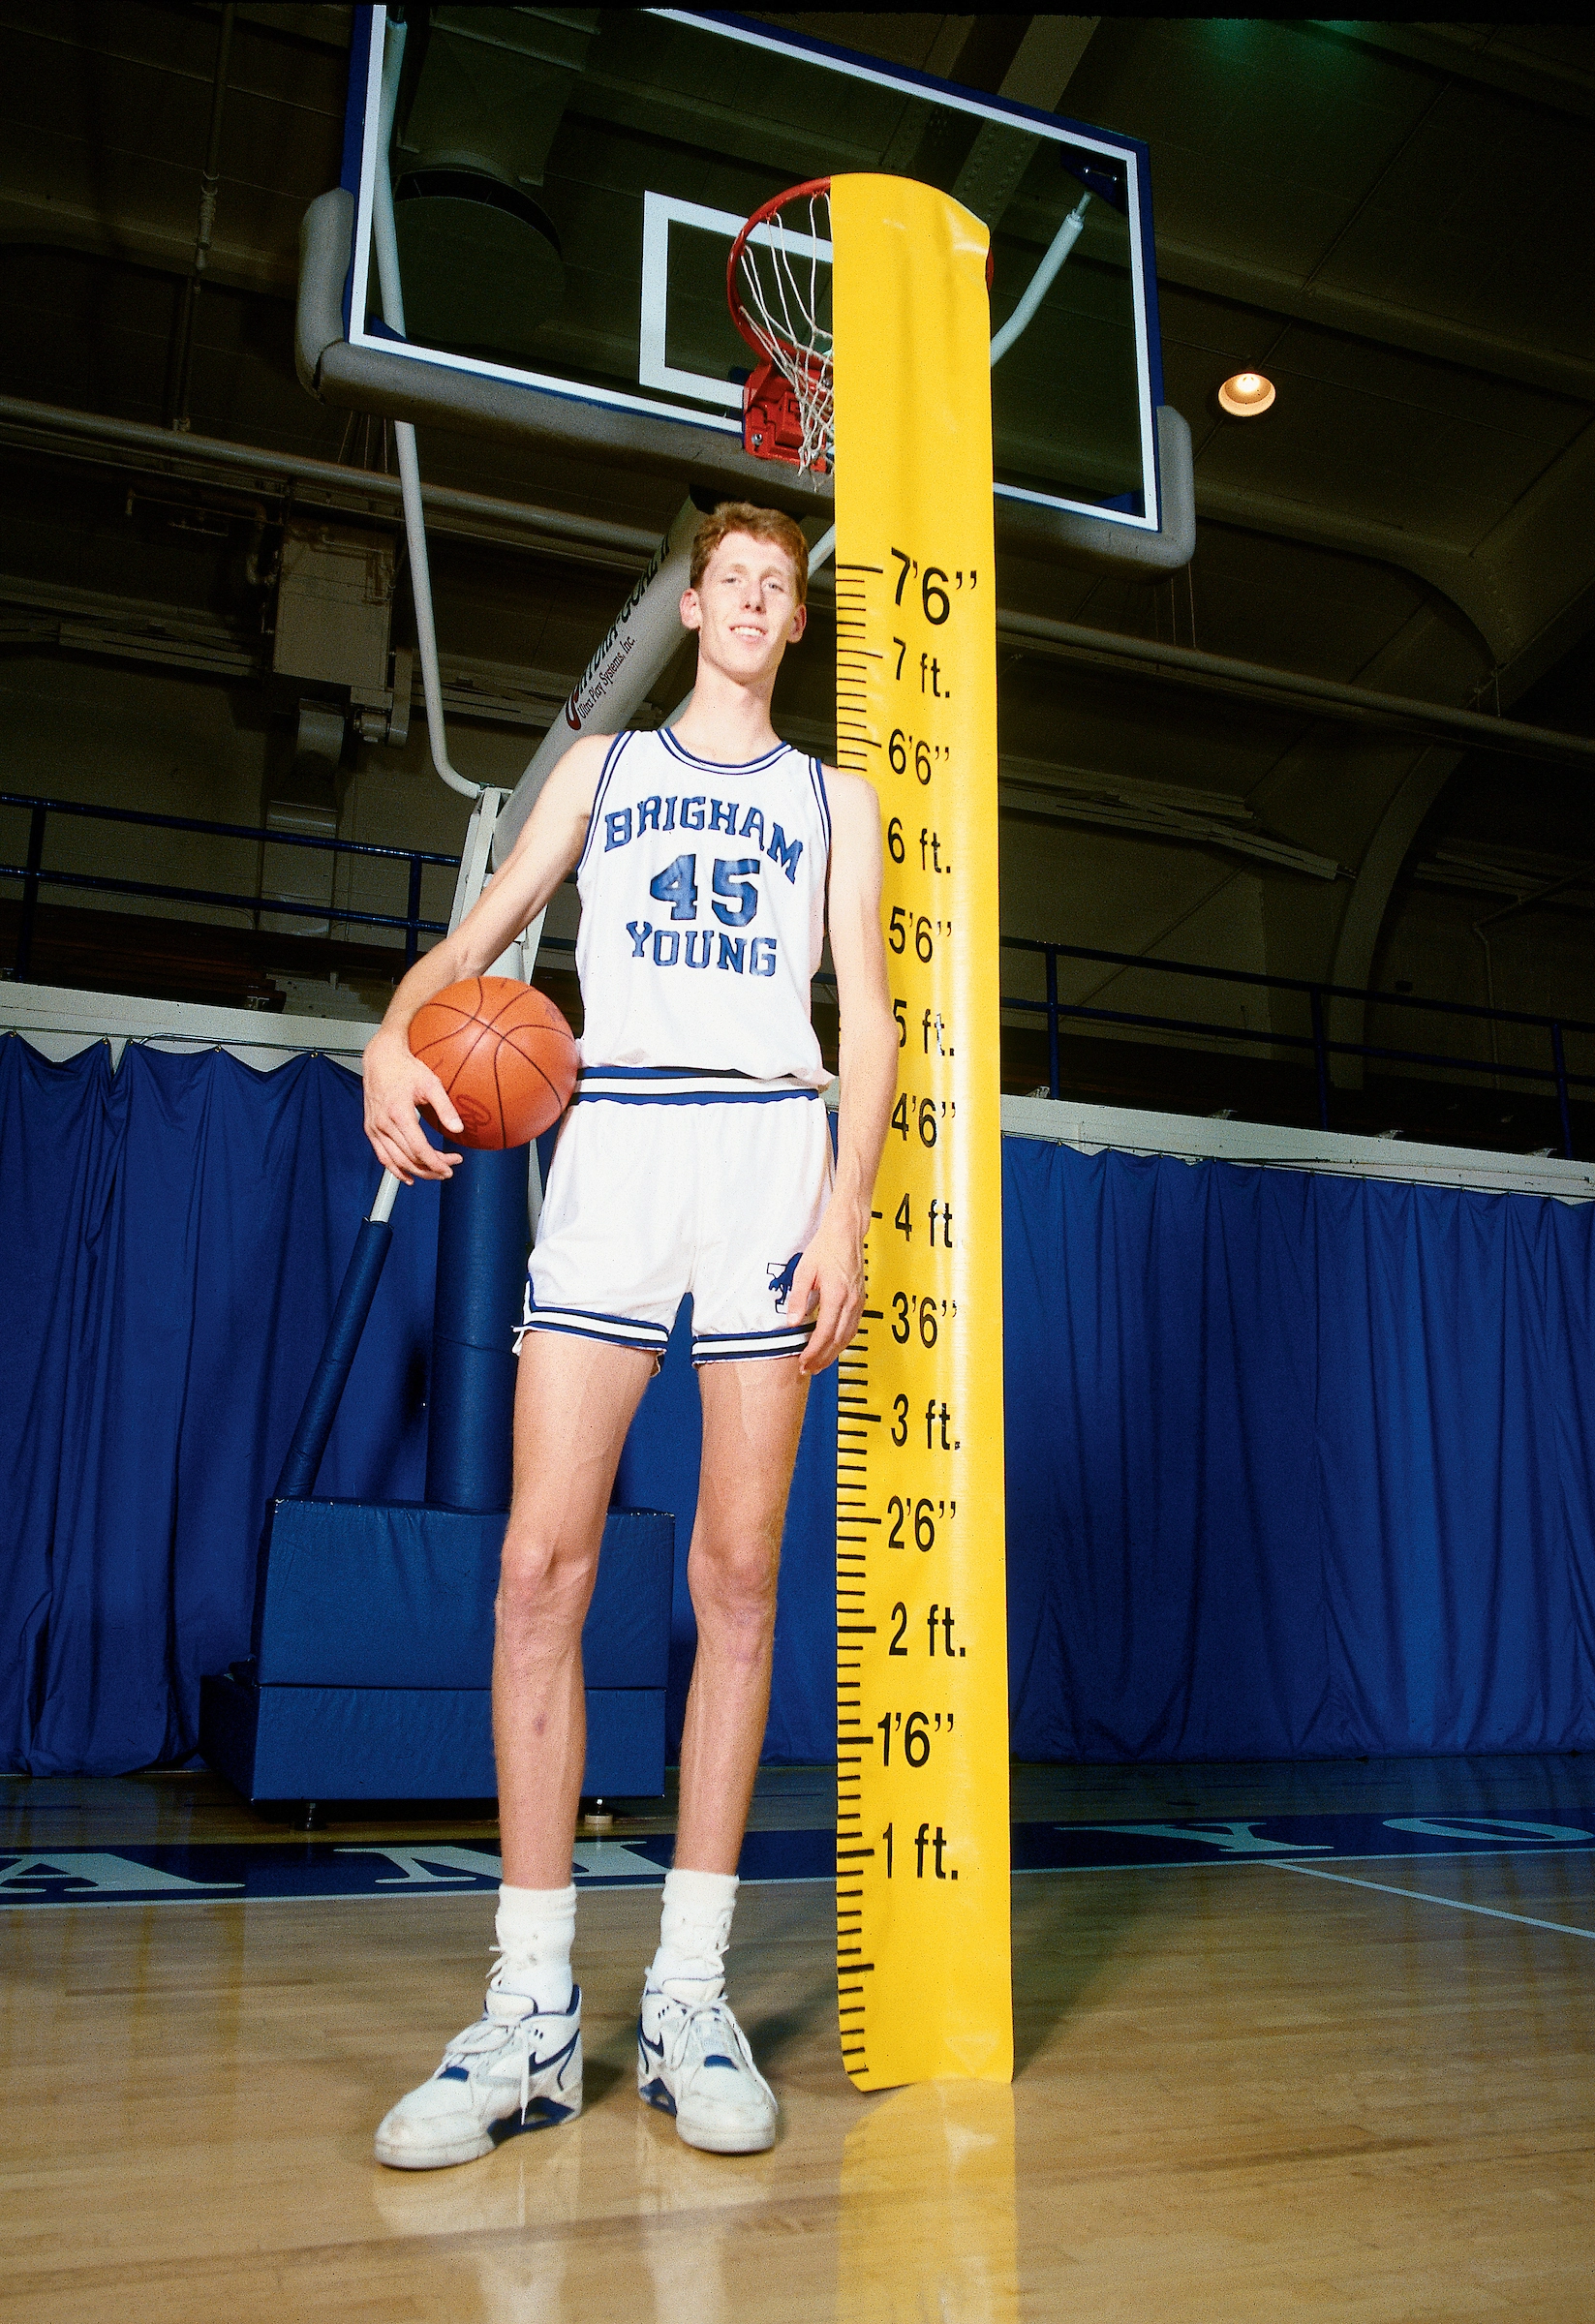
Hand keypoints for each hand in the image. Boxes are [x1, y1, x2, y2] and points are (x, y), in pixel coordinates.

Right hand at [362, 1026, 463, 1183]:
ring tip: (435, 1174)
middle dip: (431, 1168)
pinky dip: (395, 1170)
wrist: (381, 1059)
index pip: (419, 1148)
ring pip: (396, 1161)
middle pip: (409, 1158)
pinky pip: (382, 1156)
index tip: (451, 1167)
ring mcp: (375, 1128)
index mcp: (398, 1113)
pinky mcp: (370, 1129)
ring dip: (417, 1172)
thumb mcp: (431, 1084)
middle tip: (449, 1170)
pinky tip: (408, 1177)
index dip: (436, 1162)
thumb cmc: (405, 1069)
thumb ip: (445, 1107)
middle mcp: (383, 1123)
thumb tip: (458, 1129)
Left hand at [790, 1206, 866, 1373]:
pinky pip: (853, 1327)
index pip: (825, 1332)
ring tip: (819, 1364)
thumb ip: (798, 1298)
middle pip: (838, 1340)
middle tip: (808, 1369)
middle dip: (823, 1358)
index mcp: (836, 1295)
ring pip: (848, 1336)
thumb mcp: (804, 1271)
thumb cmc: (825, 1247)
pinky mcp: (861, 1299)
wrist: (846, 1232)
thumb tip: (792, 1323)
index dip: (814, 1351)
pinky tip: (833, 1346)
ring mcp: (859, 1301)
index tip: (803, 1362)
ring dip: (834, 1353)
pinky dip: (842, 1341)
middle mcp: (851, 1301)